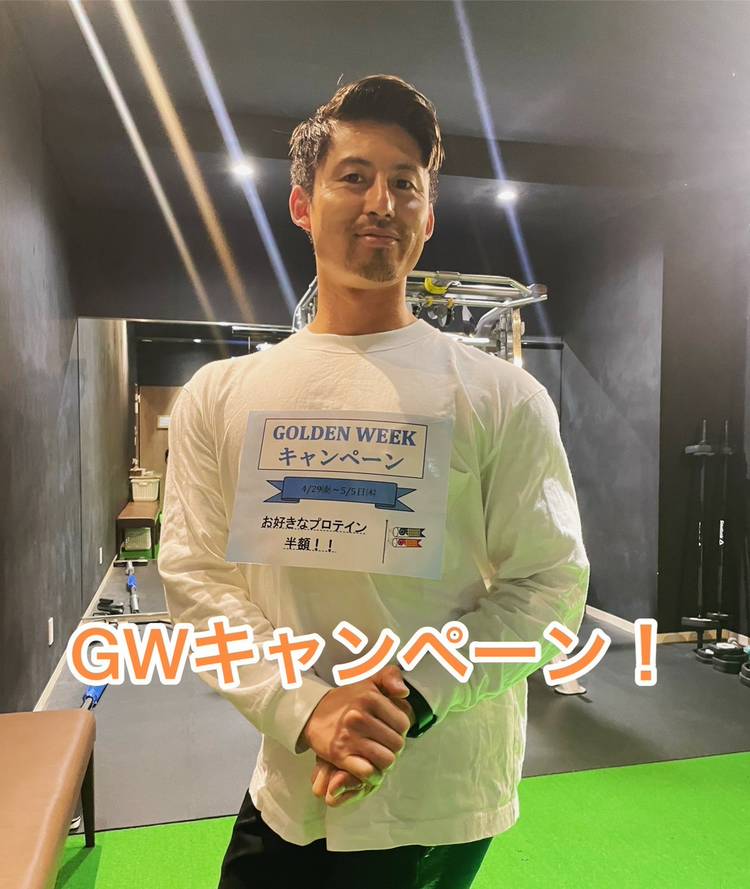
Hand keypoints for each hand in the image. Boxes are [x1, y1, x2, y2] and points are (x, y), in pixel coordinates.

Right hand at [310, 688, 415, 806]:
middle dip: (393, 746)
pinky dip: (372, 775)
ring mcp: (349, 737)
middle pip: (397, 744)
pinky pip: (368, 772)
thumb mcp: (369, 681)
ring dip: (385, 761)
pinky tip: (370, 768)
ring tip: (378, 755)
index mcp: (369, 697)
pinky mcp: (339, 755)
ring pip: (386, 760)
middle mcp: (359, 716)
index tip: (389, 728)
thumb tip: (404, 692)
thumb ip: (390, 676)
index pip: (403, 723)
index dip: (400, 729)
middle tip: (383, 743)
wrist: (313, 713)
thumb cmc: (347, 699)